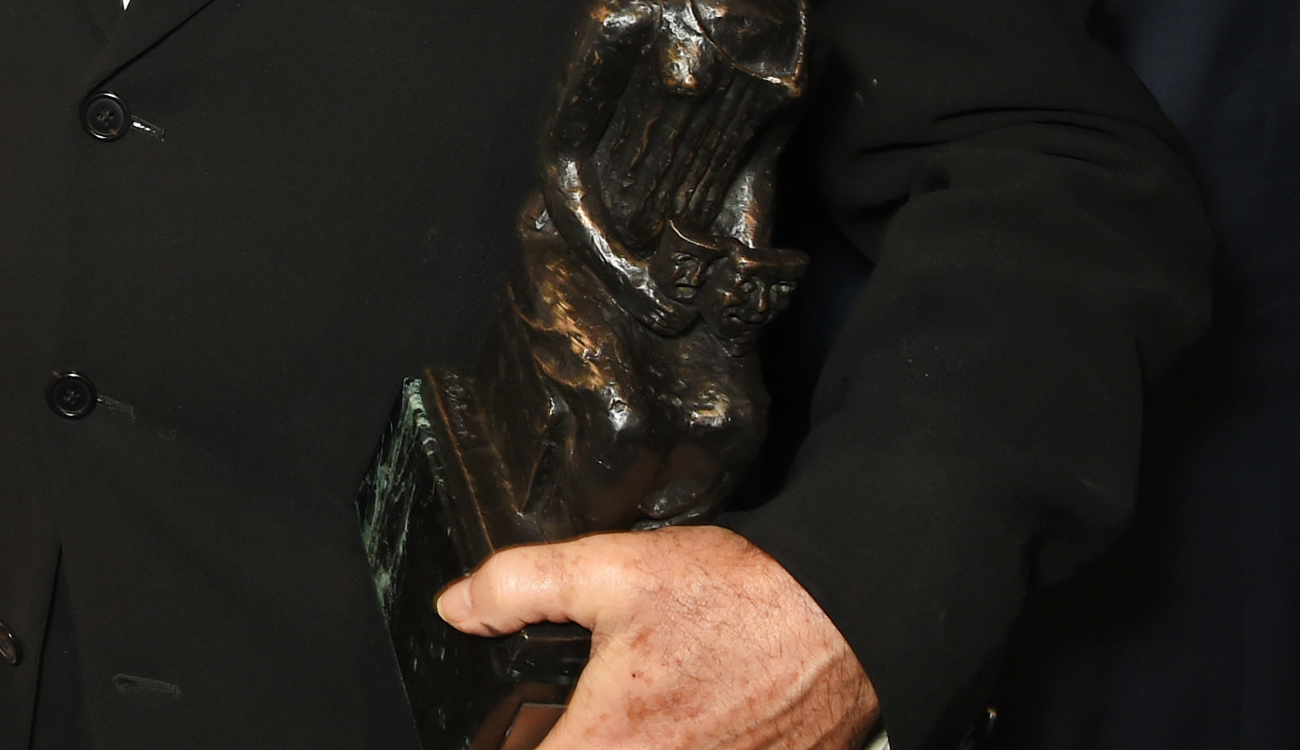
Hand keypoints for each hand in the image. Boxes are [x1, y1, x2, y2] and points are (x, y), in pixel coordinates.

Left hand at [441, 526, 878, 749]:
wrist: (840, 619)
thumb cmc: (734, 599)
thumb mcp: (609, 568)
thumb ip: (518, 586)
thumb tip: (458, 607)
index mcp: (607, 748)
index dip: (517, 749)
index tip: (520, 733)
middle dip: (565, 745)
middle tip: (577, 714)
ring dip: (629, 746)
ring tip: (638, 716)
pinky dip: (684, 749)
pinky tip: (679, 723)